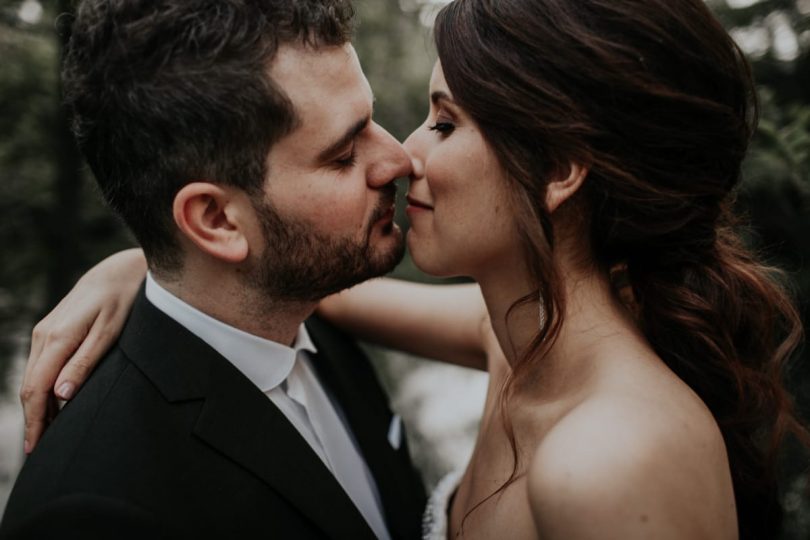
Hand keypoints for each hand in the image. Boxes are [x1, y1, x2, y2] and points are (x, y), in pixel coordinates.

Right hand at [20, 248, 146, 452]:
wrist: (117, 271)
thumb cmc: (121, 300)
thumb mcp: (110, 332)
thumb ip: (85, 363)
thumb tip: (62, 395)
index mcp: (57, 338)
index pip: (36, 389)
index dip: (34, 421)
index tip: (36, 447)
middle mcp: (44, 336)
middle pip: (30, 387)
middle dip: (33, 419)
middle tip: (39, 450)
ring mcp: (44, 332)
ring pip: (33, 377)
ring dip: (36, 406)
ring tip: (45, 434)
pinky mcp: (50, 331)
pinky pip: (40, 366)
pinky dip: (41, 389)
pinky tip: (52, 404)